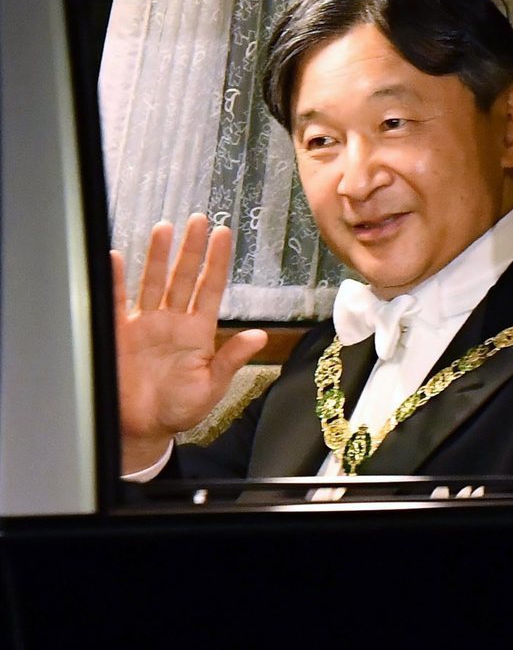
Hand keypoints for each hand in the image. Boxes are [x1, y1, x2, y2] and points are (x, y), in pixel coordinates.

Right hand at [112, 214, 267, 472]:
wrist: (143, 429)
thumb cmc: (180, 409)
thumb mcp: (212, 386)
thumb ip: (231, 359)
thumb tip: (259, 336)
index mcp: (198, 332)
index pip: (210, 288)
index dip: (217, 262)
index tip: (223, 234)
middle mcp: (172, 321)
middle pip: (183, 277)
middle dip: (190, 249)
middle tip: (198, 219)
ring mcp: (145, 324)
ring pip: (153, 282)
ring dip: (158, 256)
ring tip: (165, 228)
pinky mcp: (119, 333)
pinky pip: (116, 301)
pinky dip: (115, 280)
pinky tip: (115, 258)